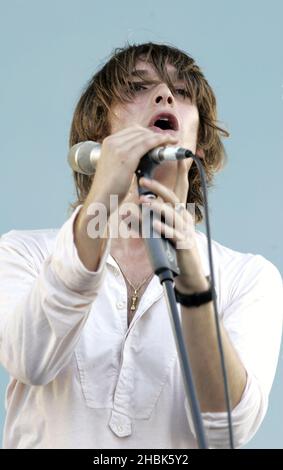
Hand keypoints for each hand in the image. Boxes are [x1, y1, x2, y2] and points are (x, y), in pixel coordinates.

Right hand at [90, 125, 177, 210]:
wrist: (101, 198)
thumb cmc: (109, 188)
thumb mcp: (114, 167)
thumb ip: (124, 157)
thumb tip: (140, 155)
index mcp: (108, 143)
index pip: (132, 131)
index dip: (147, 133)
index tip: (158, 138)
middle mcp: (112, 142)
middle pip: (139, 131)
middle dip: (155, 134)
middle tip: (168, 139)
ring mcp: (118, 148)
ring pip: (145, 136)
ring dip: (161, 137)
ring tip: (172, 141)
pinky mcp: (126, 157)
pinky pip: (147, 143)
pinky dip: (160, 141)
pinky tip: (168, 143)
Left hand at [138, 159, 208, 293]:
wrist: (188, 271)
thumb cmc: (172, 250)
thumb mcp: (158, 234)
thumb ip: (144, 224)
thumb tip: (126, 215)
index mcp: (178, 213)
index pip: (169, 194)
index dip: (158, 184)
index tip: (144, 177)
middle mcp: (183, 218)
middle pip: (172, 198)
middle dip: (158, 188)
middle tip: (143, 181)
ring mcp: (185, 230)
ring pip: (172, 214)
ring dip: (157, 207)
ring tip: (144, 202)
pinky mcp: (184, 243)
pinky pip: (174, 234)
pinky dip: (163, 228)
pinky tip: (154, 224)